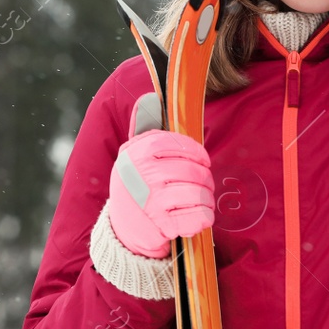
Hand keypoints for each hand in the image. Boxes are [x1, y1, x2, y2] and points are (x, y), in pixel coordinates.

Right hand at [106, 94, 214, 258]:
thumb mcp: (134, 157)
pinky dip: (204, 217)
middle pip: (193, 171)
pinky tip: (197, 217)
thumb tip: (149, 98)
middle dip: (204, 179)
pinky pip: (199, 217)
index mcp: (135, 153)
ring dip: (205, 199)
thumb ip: (144, 128)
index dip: (196, 152)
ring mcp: (150, 201)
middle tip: (202, 185)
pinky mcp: (161, 226)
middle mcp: (141, 174)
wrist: (123, 230)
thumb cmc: (137, 187)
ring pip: (198, 194)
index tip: (202, 160)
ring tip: (199, 201)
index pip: (176, 144)